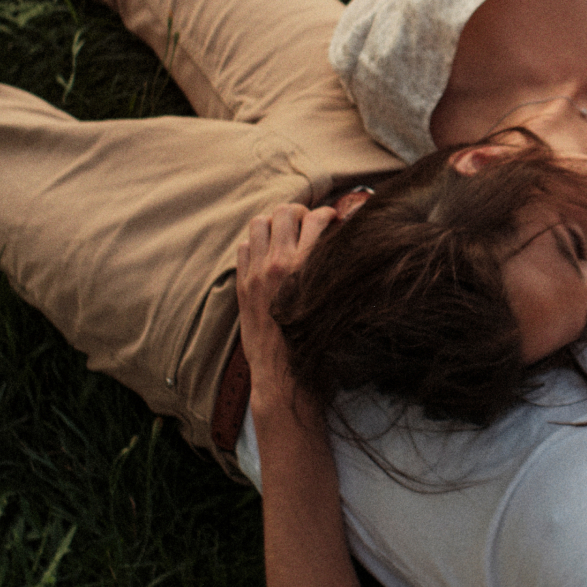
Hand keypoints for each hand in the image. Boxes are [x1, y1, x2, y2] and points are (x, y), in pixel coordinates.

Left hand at [235, 203, 338, 420]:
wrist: (284, 375)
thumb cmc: (317, 343)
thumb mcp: (332, 301)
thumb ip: (333, 270)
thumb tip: (343, 246)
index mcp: (305, 267)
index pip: (316, 219)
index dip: (328, 214)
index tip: (333, 221)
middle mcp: (278, 264)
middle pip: (284, 212)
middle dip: (299, 213)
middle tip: (308, 225)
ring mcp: (256, 273)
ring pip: (259, 223)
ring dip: (275, 224)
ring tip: (286, 235)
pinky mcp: (243, 285)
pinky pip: (244, 246)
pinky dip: (255, 243)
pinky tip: (268, 255)